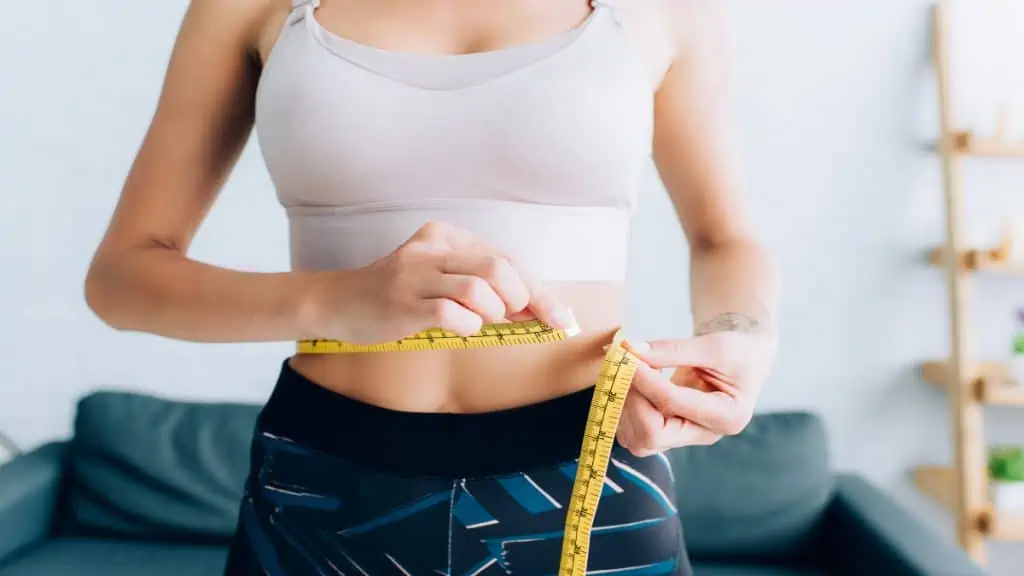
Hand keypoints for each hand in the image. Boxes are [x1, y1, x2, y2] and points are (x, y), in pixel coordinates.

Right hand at [305, 221, 574, 342]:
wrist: (338, 303)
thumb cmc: (397, 295)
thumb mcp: (439, 279)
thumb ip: (482, 289)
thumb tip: (534, 310)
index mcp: (446, 236)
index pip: (506, 259)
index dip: (540, 292)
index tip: (562, 320)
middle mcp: (432, 248)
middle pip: (499, 268)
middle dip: (521, 300)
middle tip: (514, 319)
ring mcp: (415, 274)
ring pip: (479, 287)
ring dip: (493, 312)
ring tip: (482, 321)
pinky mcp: (402, 302)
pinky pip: (452, 313)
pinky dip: (468, 326)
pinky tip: (460, 328)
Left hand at [616, 314, 775, 455]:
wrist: (742, 362)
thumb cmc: (737, 352)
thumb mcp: (714, 344)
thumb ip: (673, 350)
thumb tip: (631, 350)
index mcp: (727, 415)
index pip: (673, 404)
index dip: (645, 380)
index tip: (626, 357)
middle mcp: (704, 434)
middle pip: (652, 435)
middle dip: (632, 399)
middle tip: (624, 365)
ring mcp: (684, 437)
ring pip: (638, 438)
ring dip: (624, 404)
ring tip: (627, 371)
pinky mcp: (668, 433)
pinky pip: (633, 432)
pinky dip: (623, 407)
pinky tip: (630, 382)